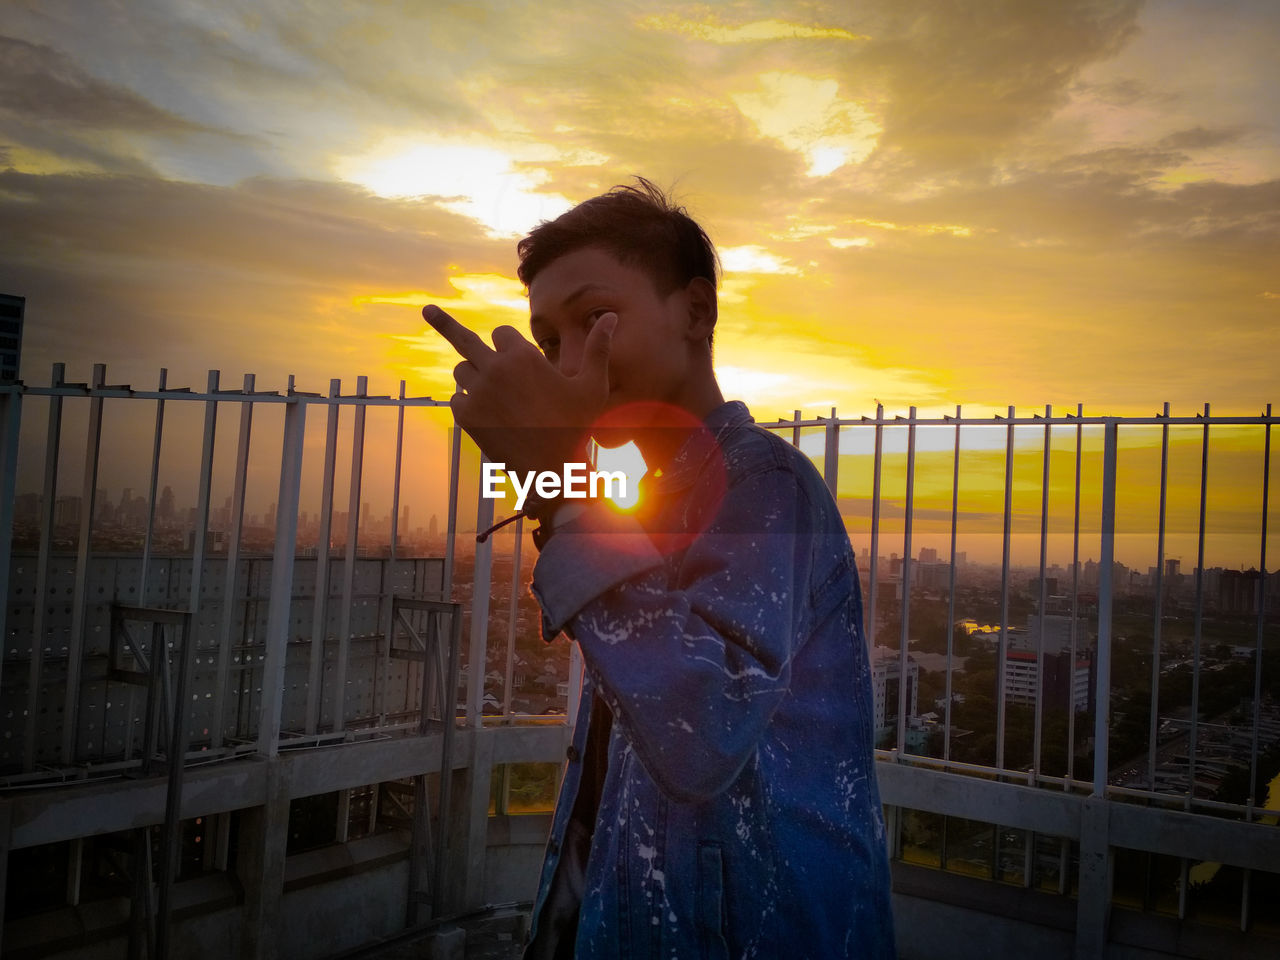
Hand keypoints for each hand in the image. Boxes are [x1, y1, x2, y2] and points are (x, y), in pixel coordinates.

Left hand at [422, 304, 616, 475]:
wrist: (551, 469)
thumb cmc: (575, 426)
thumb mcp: (592, 386)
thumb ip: (599, 348)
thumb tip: (613, 315)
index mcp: (523, 356)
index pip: (500, 333)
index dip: (508, 345)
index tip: (517, 360)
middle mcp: (496, 369)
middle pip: (463, 339)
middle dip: (445, 323)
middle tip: (427, 310)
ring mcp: (478, 392)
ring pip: (462, 371)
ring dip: (472, 377)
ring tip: (493, 396)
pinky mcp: (466, 415)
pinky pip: (457, 398)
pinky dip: (467, 403)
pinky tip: (487, 416)